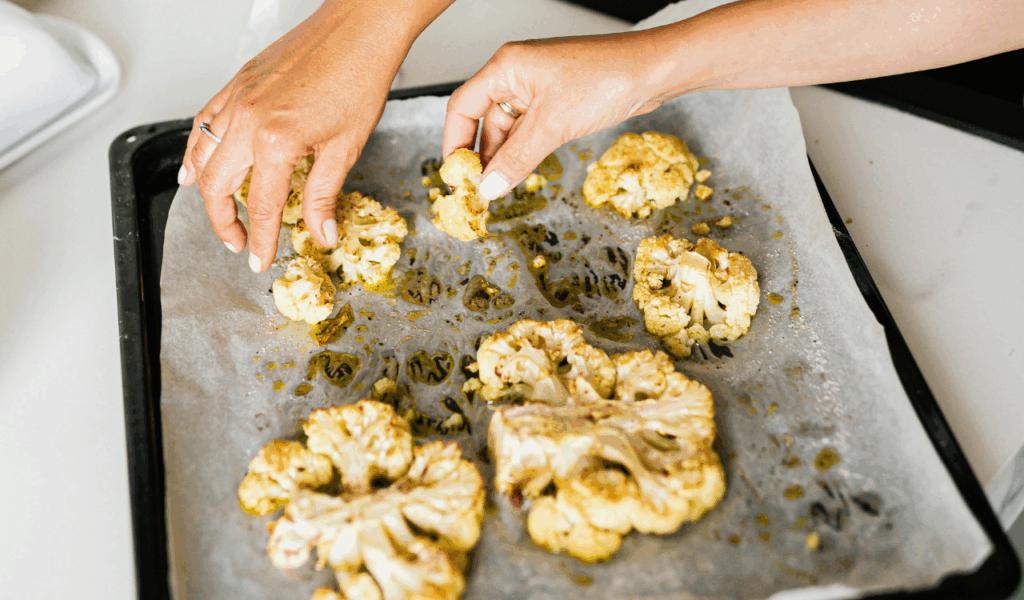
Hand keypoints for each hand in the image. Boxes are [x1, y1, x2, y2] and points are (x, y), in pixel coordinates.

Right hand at [180, 0, 447, 271]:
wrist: (357, 30)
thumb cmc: (358, 78)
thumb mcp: (345, 148)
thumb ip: (324, 196)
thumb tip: (322, 234)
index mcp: (276, 141)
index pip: (260, 206)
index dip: (259, 239)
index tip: (259, 260)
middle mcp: (248, 120)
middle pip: (216, 185)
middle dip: (223, 221)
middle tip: (238, 241)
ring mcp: (238, 99)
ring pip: (202, 153)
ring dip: (204, 188)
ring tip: (217, 212)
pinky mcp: (238, 83)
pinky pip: (204, 121)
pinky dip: (197, 147)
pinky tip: (197, 163)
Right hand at [443, 33, 665, 200]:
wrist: (653, 71)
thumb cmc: (606, 78)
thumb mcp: (553, 125)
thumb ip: (516, 159)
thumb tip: (489, 187)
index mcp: (506, 68)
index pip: (463, 107)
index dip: (454, 144)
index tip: (454, 176)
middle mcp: (517, 75)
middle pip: (483, 120)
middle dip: (479, 157)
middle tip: (477, 191)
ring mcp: (538, 89)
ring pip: (508, 130)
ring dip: (503, 159)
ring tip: (497, 190)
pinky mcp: (557, 102)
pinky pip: (529, 131)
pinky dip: (523, 153)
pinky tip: (519, 175)